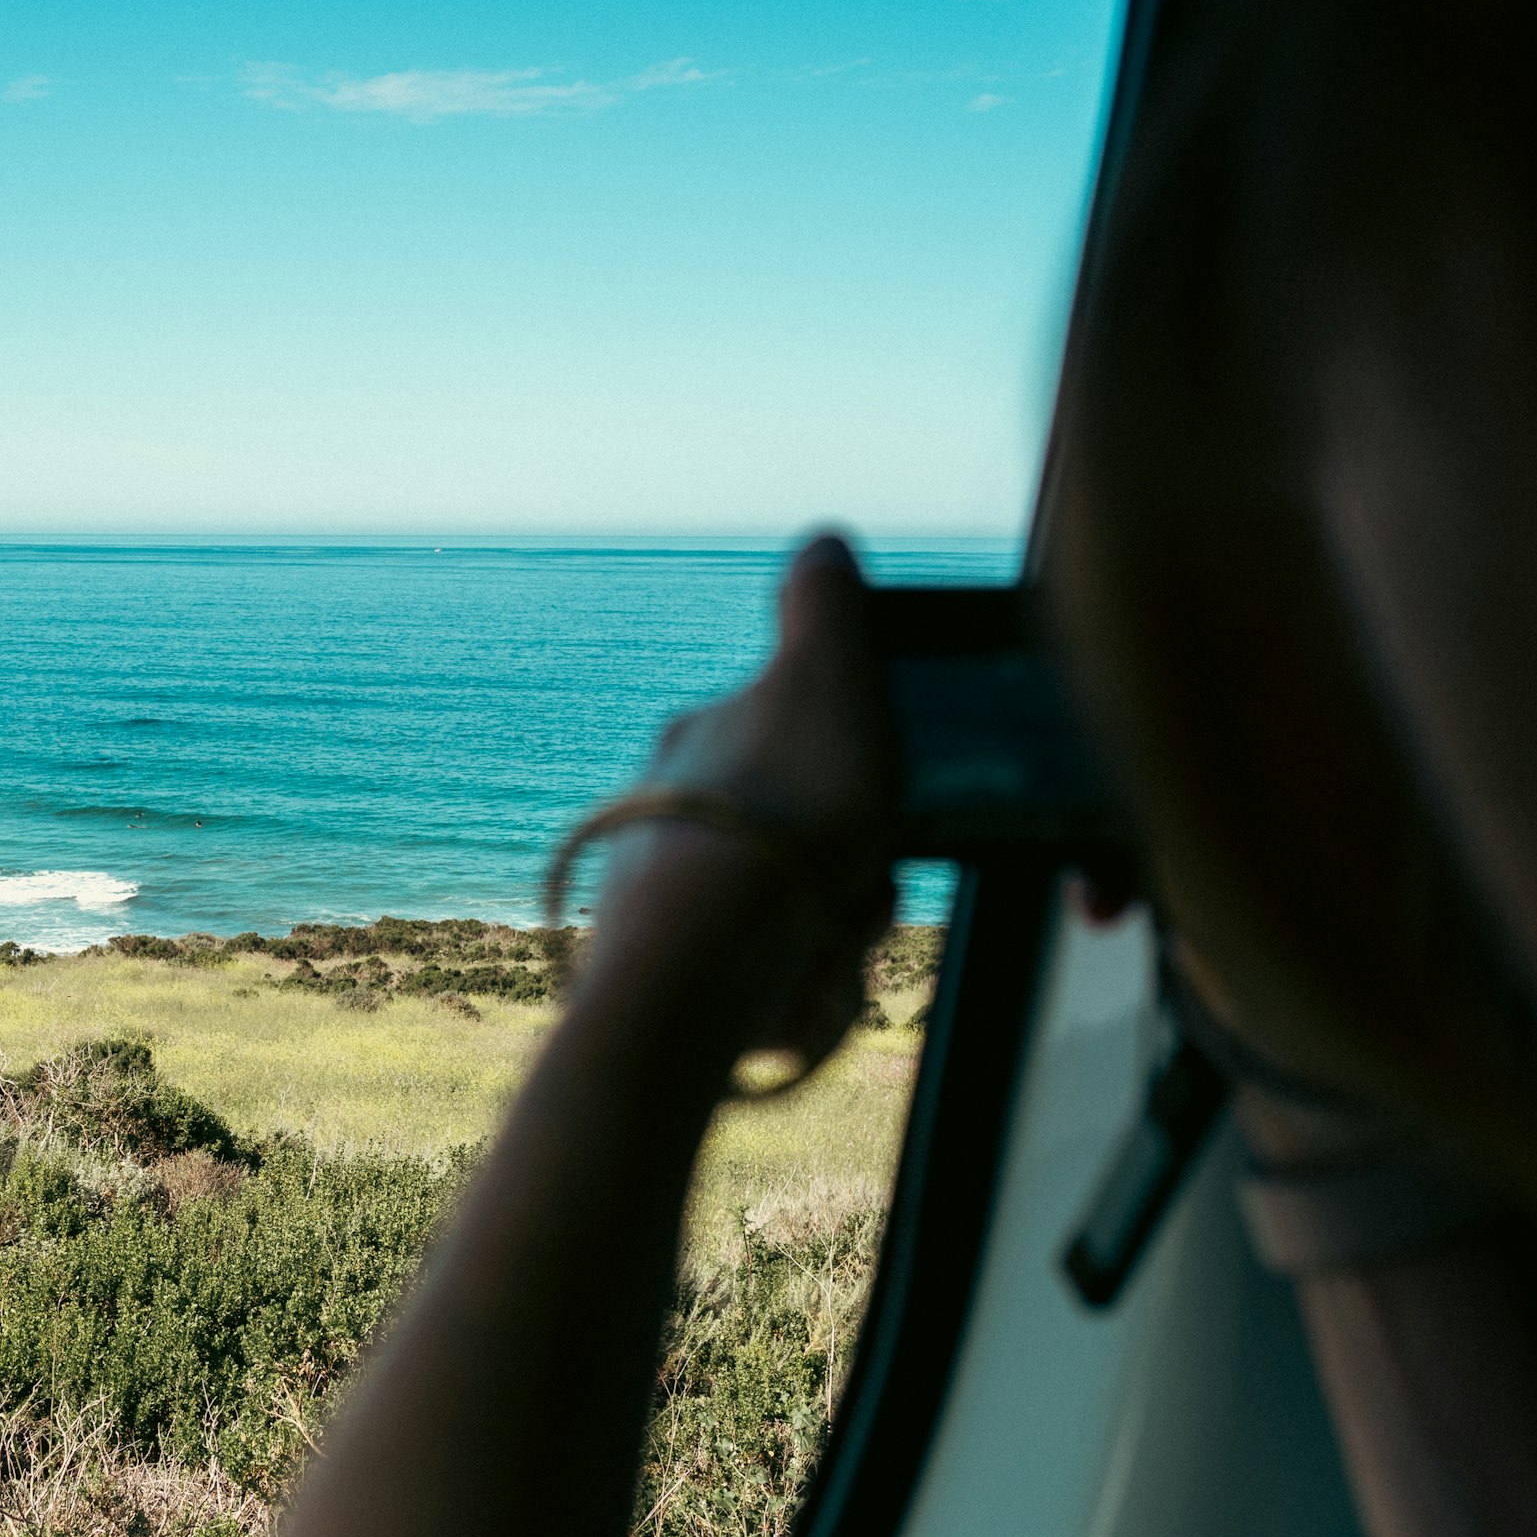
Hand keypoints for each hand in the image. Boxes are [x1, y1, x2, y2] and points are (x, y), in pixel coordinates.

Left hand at [582, 535, 897, 1075]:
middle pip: (798, 841)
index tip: (877, 803)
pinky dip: (800, 992)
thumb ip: (828, 605)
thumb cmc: (784, 809)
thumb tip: (822, 544)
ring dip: (830, 933)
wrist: (707, 959)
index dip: (857, 776)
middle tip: (857, 887)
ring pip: (792, 917)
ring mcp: (659, 902)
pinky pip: (770, 990)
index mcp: (698, 742)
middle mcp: (665, 815)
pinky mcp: (668, 988)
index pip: (794, 747)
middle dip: (849, 871)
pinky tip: (801, 991)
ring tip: (824, 941)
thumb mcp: (827, 672)